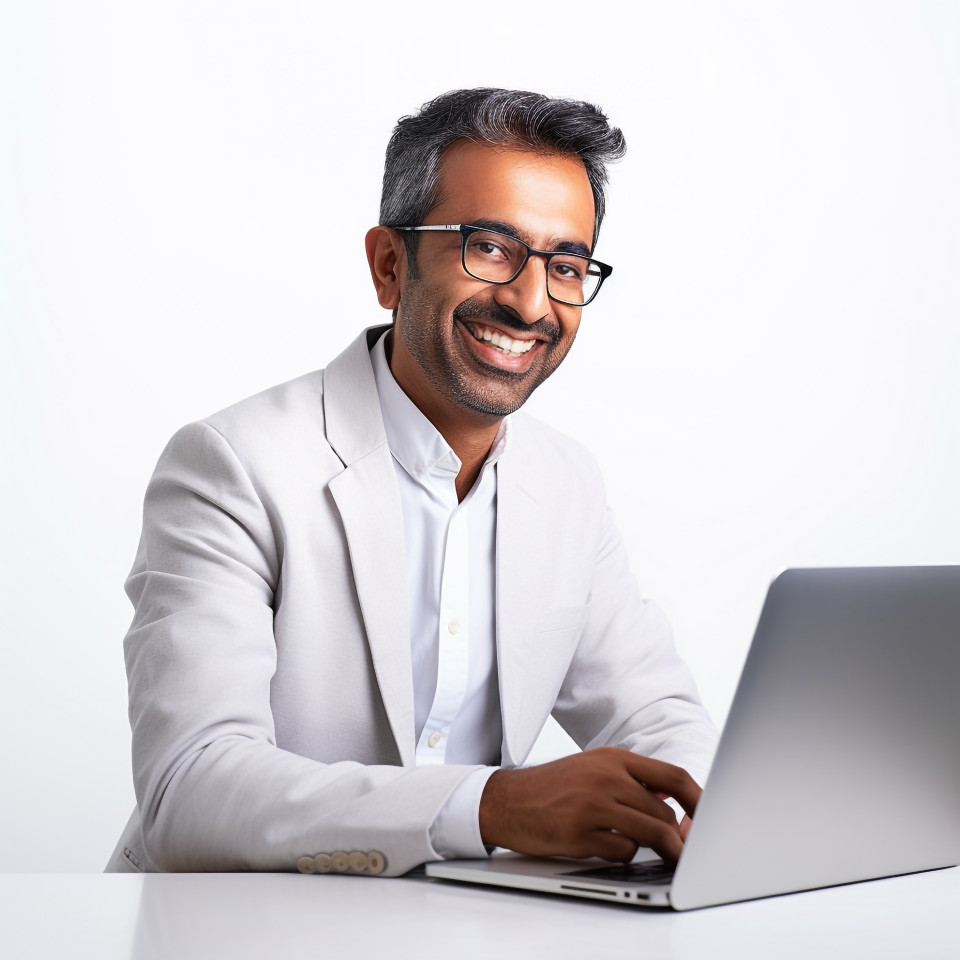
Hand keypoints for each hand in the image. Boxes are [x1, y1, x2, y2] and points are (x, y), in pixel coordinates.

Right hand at [479, 747, 700, 863]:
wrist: (506, 800)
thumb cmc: (554, 787)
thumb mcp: (593, 769)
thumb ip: (632, 780)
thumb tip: (671, 802)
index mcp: (614, 758)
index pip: (674, 777)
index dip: (701, 801)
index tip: (713, 819)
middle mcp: (607, 778)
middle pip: (666, 813)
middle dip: (676, 836)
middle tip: (677, 848)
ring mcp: (594, 806)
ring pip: (652, 833)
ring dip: (657, 849)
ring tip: (653, 853)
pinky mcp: (580, 834)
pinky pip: (624, 852)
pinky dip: (625, 855)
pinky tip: (608, 847)